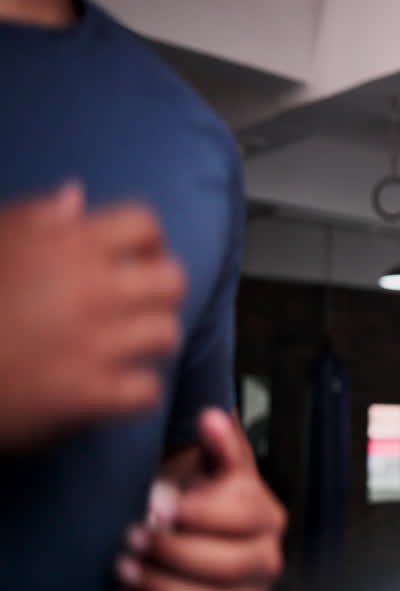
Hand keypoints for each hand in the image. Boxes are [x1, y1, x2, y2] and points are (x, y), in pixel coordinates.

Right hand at [0, 182, 184, 448]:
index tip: (137, 258)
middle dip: (157, 291)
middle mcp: (91, 289)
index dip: (147, 241)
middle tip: (137, 305)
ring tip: (125, 346)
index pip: (143, 225)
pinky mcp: (89, 395)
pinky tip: (113, 389)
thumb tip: (76, 195)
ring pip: (166, 333)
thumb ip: (36, 218)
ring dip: (148, 340)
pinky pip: (146, 390)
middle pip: (171, 279)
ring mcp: (95, 343)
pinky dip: (134, 392)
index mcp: (66, 244)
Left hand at [116, 408, 286, 590]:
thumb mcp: (212, 465)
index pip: (242, 518)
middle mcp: (268, 559)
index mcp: (267, 516)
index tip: (161, 508)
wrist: (200, 537)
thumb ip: (218, 443)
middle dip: (175, 555)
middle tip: (134, 540)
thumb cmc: (203, 500)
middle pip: (229, 566)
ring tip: (125, 571)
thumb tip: (212, 418)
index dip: (200, 515)